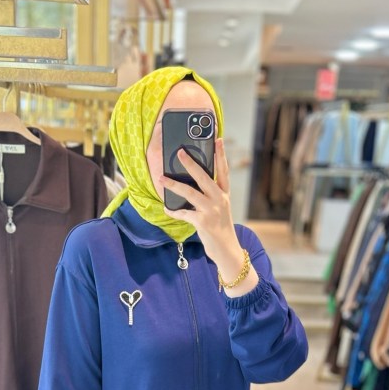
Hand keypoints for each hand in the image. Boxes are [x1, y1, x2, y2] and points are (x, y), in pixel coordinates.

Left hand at [159, 138, 238, 267]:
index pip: (223, 171)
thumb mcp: (221, 208)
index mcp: (224, 194)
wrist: (227, 249)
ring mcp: (211, 210)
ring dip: (173, 185)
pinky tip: (166, 209)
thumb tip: (191, 184)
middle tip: (180, 152)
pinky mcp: (202, 222)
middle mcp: (219, 200)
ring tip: (161, 178)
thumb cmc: (221, 228)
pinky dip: (173, 211)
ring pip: (190, 193)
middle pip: (204, 177)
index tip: (218, 139)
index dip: (221, 155)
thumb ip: (211, 195)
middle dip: (190, 163)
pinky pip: (183, 213)